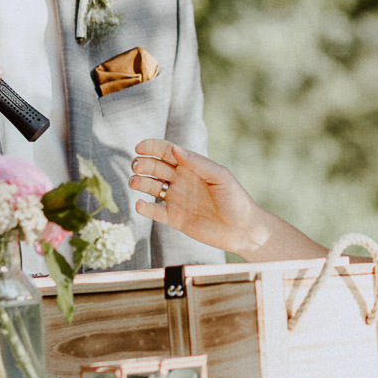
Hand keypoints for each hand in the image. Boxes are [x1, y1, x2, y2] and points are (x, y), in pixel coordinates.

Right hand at [130, 139, 268, 255]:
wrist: (243, 230)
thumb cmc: (235, 199)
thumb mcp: (220, 176)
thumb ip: (198, 163)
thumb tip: (175, 149)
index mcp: (191, 167)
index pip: (167, 152)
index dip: (152, 147)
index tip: (139, 147)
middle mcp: (181, 181)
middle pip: (156, 168)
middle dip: (143, 164)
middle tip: (137, 166)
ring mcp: (177, 200)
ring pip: (152, 187)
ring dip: (140, 183)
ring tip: (134, 182)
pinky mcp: (175, 219)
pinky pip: (155, 212)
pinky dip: (145, 209)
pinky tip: (140, 205)